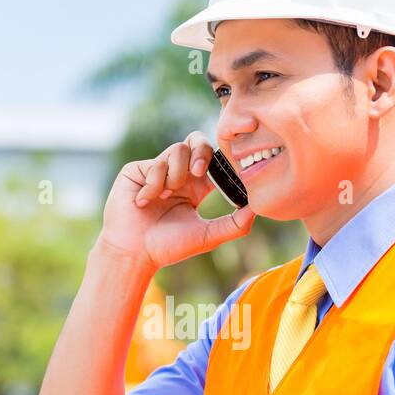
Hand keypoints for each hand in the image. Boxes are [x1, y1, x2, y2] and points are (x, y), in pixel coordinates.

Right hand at [99, 131, 253, 270]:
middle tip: (200, 173)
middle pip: (197, 142)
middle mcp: (177, 175)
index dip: (221, 160)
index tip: (227, 170)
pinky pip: (156, 163)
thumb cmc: (169, 247)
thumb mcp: (208, 235)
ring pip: (178, 150)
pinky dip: (155, 184)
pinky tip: (146, 202)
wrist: (135, 252)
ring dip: (177, 174)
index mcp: (195, 187)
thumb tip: (259, 208)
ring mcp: (157, 170)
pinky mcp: (138, 170)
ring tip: (167, 196)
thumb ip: (235, 224)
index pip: (213, 161)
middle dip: (202, 153)